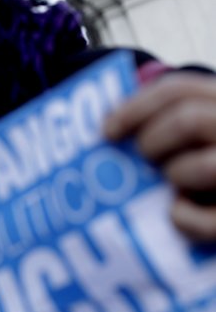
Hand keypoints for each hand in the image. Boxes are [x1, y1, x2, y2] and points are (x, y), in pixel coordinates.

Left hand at [105, 72, 215, 240]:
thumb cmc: (200, 169)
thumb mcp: (190, 140)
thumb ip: (167, 126)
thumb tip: (107, 131)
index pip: (180, 91)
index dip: (135, 108)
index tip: (106, 132)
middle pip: (189, 120)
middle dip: (150, 142)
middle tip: (142, 160)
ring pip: (204, 166)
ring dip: (175, 176)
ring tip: (172, 185)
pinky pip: (209, 221)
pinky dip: (183, 219)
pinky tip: (177, 214)